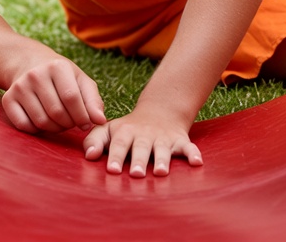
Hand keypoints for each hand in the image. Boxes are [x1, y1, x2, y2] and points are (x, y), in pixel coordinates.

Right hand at [2, 57, 105, 133]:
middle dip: (69, 124)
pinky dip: (36, 130)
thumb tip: (101, 121)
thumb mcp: (79, 80)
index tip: (86, 123)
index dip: (82, 116)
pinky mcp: (8, 99)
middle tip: (71, 122)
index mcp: (57, 66)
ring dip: (54, 129)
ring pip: (41, 121)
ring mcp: (20, 86)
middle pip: (57, 112)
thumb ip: (93, 100)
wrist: (28, 63)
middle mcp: (36, 74)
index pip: (71, 98)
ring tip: (59, 121)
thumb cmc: (61, 76)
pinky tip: (42, 120)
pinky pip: (24, 126)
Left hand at [81, 104, 202, 176]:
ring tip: (160, 172)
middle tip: (136, 173)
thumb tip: (89, 156)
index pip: (119, 144)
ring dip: (162, 160)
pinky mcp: (179, 141)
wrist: (159, 111)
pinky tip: (197, 162)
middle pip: (141, 148)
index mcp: (125, 132)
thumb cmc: (128, 129)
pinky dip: (193, 153)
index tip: (112, 169)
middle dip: (139, 160)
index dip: (116, 155)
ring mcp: (163, 138)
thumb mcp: (109, 129)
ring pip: (163, 149)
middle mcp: (145, 135)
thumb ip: (94, 141)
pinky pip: (188, 147)